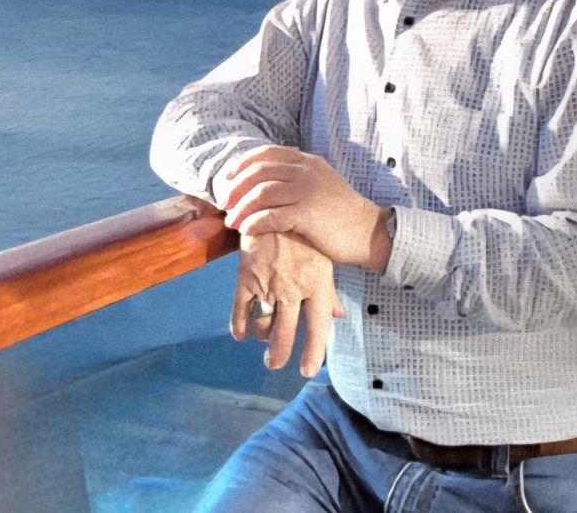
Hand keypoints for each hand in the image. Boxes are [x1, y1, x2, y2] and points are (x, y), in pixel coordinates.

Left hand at [222, 145, 391, 270]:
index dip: (241, 165)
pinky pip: (272, 216)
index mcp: (307, 161)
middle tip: (225, 205)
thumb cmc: (340, 214)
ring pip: (262, 193)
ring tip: (232, 222)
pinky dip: (255, 223)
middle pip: (259, 172)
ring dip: (242, 208)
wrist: (369, 232)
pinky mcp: (308, 214)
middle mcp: (306, 171)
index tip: (226, 180)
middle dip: (235, 188)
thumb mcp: (320, 184)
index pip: (266, 154)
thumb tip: (264, 183)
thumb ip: (297, 178)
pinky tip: (247, 231)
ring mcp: (308, 191)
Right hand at [230, 231, 343, 377]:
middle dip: (279, 354)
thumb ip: (329, 291)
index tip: (307, 371)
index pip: (317, 327)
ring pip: (264, 325)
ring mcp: (268, 285)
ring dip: (263, 339)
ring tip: (264, 344)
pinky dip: (239, 325)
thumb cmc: (303, 233)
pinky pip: (241, 310)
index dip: (313, 352)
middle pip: (285, 333)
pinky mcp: (246, 278)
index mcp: (317, 284)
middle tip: (275, 363)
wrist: (273, 205)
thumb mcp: (323, 258)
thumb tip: (338, 315)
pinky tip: (240, 334)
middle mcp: (293, 289)